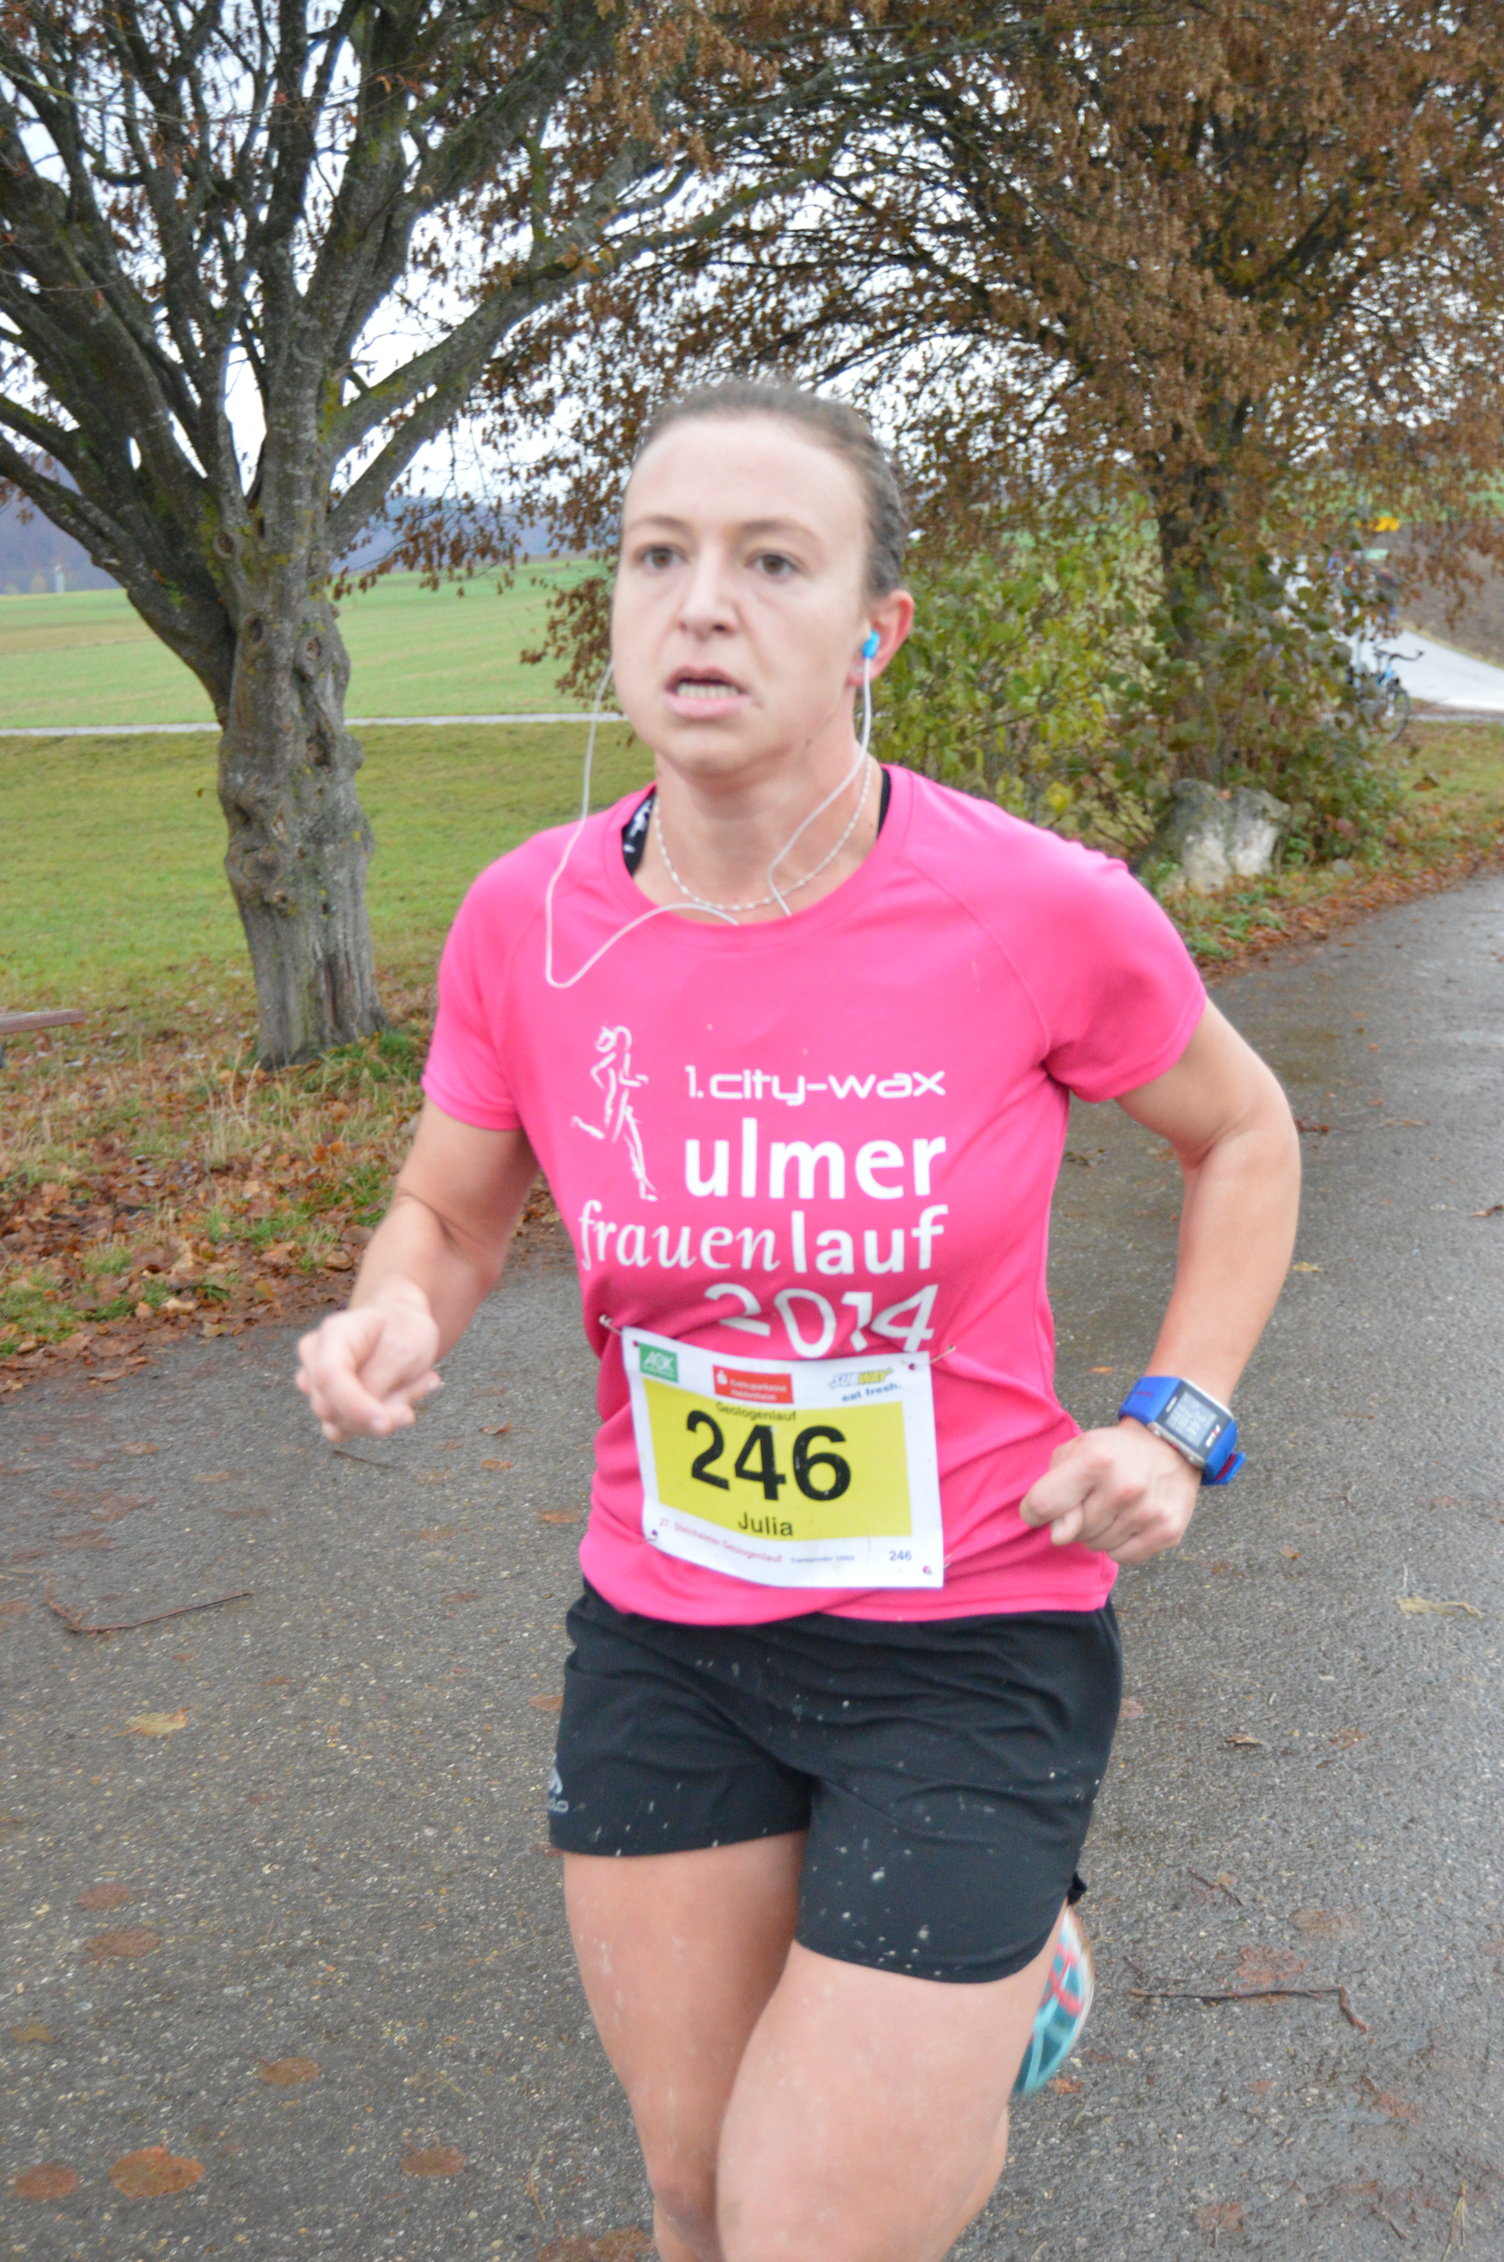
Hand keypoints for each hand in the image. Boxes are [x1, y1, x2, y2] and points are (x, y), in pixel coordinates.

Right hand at [295, 1297, 441, 1441]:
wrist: (402, 1327)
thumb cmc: (403, 1330)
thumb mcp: (404, 1349)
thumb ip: (378, 1384)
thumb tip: (365, 1423)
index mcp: (334, 1333)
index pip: (330, 1376)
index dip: (354, 1406)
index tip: (386, 1424)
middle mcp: (314, 1358)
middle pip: (330, 1409)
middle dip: (380, 1411)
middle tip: (428, 1383)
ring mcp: (316, 1383)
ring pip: (341, 1425)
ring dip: (387, 1413)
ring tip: (420, 1383)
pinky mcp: (328, 1406)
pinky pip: (349, 1430)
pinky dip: (381, 1419)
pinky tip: (405, 1396)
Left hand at [1018, 1420, 1200, 1563]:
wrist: (1169, 1445)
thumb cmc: (1113, 1451)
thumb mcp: (1075, 1452)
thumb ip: (1054, 1489)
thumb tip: (1060, 1535)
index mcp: (1097, 1461)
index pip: (1045, 1504)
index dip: (1035, 1511)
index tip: (1042, 1508)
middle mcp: (1125, 1487)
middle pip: (1073, 1532)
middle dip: (1075, 1520)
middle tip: (1092, 1498)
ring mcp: (1149, 1512)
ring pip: (1098, 1546)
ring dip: (1097, 1532)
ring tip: (1113, 1507)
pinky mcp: (1168, 1531)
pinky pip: (1123, 1557)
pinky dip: (1120, 1544)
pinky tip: (1130, 1520)